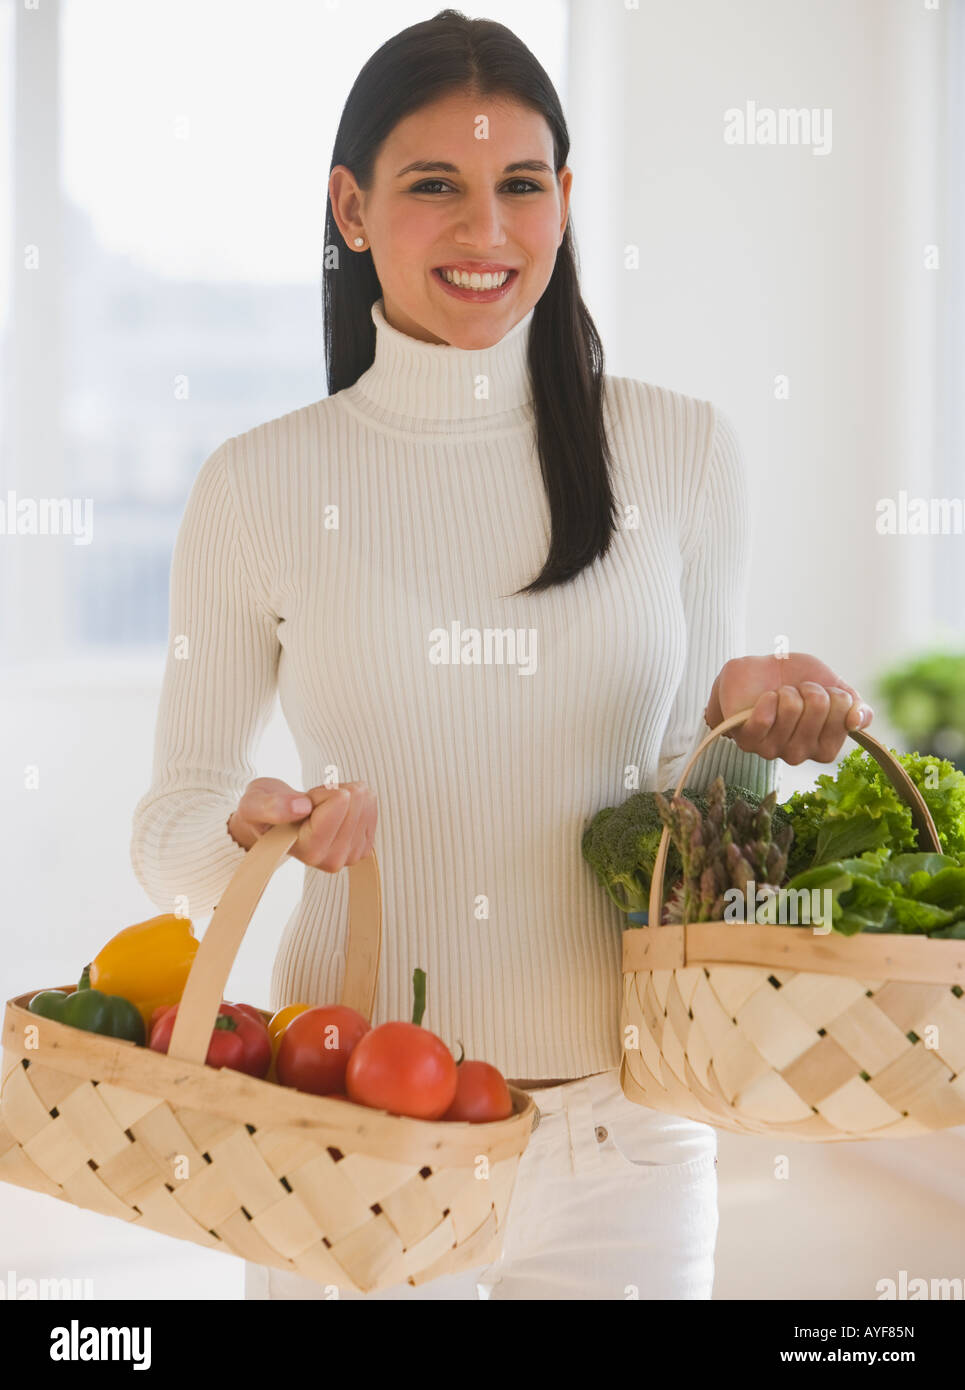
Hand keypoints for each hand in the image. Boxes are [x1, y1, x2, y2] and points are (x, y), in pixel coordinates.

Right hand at [227, 776, 376, 870]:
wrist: (274, 820)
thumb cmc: (263, 810)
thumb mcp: (254, 804)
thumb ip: (271, 806)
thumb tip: (302, 808)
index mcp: (305, 852)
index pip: (338, 805)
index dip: (322, 793)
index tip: (304, 800)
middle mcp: (330, 861)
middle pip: (354, 801)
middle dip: (332, 792)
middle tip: (311, 804)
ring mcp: (349, 856)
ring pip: (365, 802)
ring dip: (343, 794)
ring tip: (320, 806)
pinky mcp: (362, 847)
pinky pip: (372, 806)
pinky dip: (355, 799)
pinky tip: (336, 808)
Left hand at [702, 653, 873, 764]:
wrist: (758, 672)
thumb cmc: (798, 682)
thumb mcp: (834, 687)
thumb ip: (855, 706)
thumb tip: (858, 721)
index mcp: (824, 747)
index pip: (846, 718)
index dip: (836, 695)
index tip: (823, 694)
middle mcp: (800, 754)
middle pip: (819, 708)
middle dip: (810, 689)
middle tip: (798, 692)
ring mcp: (772, 750)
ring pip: (792, 709)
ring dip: (787, 691)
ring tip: (779, 695)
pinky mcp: (748, 740)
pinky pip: (765, 719)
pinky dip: (767, 699)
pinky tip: (765, 699)